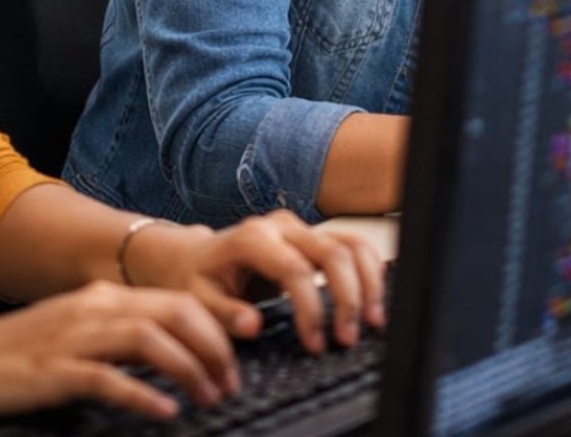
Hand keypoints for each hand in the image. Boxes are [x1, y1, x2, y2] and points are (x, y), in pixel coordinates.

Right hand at [0, 281, 238, 419]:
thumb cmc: (19, 352)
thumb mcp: (77, 328)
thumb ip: (120, 328)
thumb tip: (170, 343)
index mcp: (105, 296)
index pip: (178, 299)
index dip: (216, 325)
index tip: (239, 353)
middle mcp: (95, 308)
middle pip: (175, 313)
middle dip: (213, 347)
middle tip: (231, 382)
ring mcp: (75, 337)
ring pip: (150, 340)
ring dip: (189, 368)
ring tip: (210, 397)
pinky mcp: (55, 370)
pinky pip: (108, 379)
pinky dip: (142, 393)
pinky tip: (165, 410)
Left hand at [129, 210, 388, 353]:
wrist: (196, 257)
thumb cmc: (197, 280)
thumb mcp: (198, 301)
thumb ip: (224, 314)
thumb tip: (253, 325)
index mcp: (252, 237)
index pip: (295, 270)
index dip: (311, 309)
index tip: (315, 344)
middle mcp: (282, 226)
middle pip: (333, 252)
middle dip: (348, 298)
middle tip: (348, 338)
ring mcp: (302, 227)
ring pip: (351, 244)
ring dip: (368, 282)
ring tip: (373, 322)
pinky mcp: (315, 235)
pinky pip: (354, 245)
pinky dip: (370, 270)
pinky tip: (374, 299)